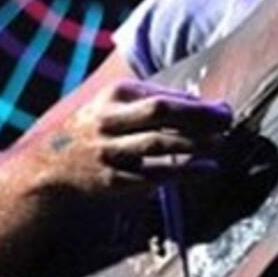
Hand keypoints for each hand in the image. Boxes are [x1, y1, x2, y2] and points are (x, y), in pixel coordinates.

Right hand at [33, 79, 233, 196]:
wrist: (50, 168)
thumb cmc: (95, 130)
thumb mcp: (115, 105)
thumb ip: (152, 100)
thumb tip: (201, 103)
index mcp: (114, 96)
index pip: (164, 96)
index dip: (197, 104)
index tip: (222, 108)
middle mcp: (110, 121)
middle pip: (162, 113)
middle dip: (199, 116)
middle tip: (227, 121)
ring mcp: (110, 152)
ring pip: (160, 144)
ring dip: (195, 143)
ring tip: (221, 143)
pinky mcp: (113, 180)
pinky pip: (155, 175)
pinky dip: (185, 173)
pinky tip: (207, 169)